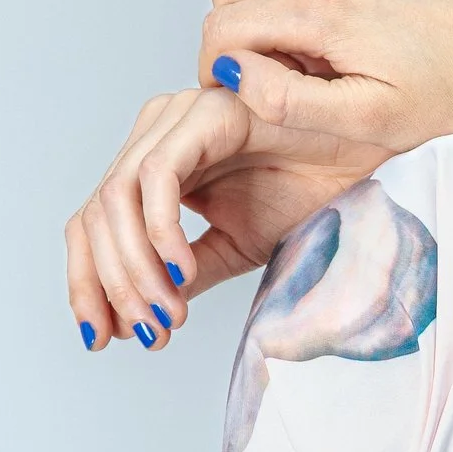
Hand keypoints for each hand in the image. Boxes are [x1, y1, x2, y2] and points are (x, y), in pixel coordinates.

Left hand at [64, 85, 374, 352]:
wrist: (365, 157)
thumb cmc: (309, 188)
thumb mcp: (235, 247)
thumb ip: (186, 273)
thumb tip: (147, 315)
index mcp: (154, 164)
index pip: (93, 225)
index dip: (88, 283)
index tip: (103, 337)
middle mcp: (154, 134)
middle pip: (94, 215)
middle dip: (109, 285)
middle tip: (143, 333)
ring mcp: (175, 118)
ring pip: (116, 200)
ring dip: (135, 268)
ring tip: (167, 312)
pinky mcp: (203, 114)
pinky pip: (158, 177)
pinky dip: (161, 232)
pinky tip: (182, 271)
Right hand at [195, 0, 452, 165]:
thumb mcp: (371, 119)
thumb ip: (292, 101)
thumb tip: (235, 76)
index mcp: (323, 8)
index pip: (222, 25)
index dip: (216, 71)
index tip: (242, 103)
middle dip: (233, 38)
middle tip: (271, 83)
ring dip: (263, 16)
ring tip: (307, 64)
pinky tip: (339, 40)